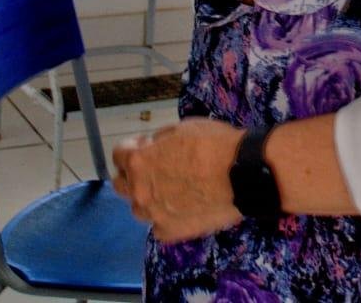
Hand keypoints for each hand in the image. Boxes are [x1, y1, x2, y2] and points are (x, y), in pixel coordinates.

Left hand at [113, 119, 245, 241]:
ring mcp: (154, 214)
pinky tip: (181, 209)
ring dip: (148, 199)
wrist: (241, 174)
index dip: (133, 147)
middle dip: (133, 175)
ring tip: (171, 192)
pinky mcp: (171, 232)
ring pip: (139, 208)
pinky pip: (159, 226)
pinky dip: (166, 218)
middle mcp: (139, 190)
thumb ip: (159, 141)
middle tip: (154, 170)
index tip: (146, 146)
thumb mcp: (181, 128)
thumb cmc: (213, 144)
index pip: (119, 155)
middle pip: (121, 185)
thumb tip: (152, 146)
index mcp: (139, 161)